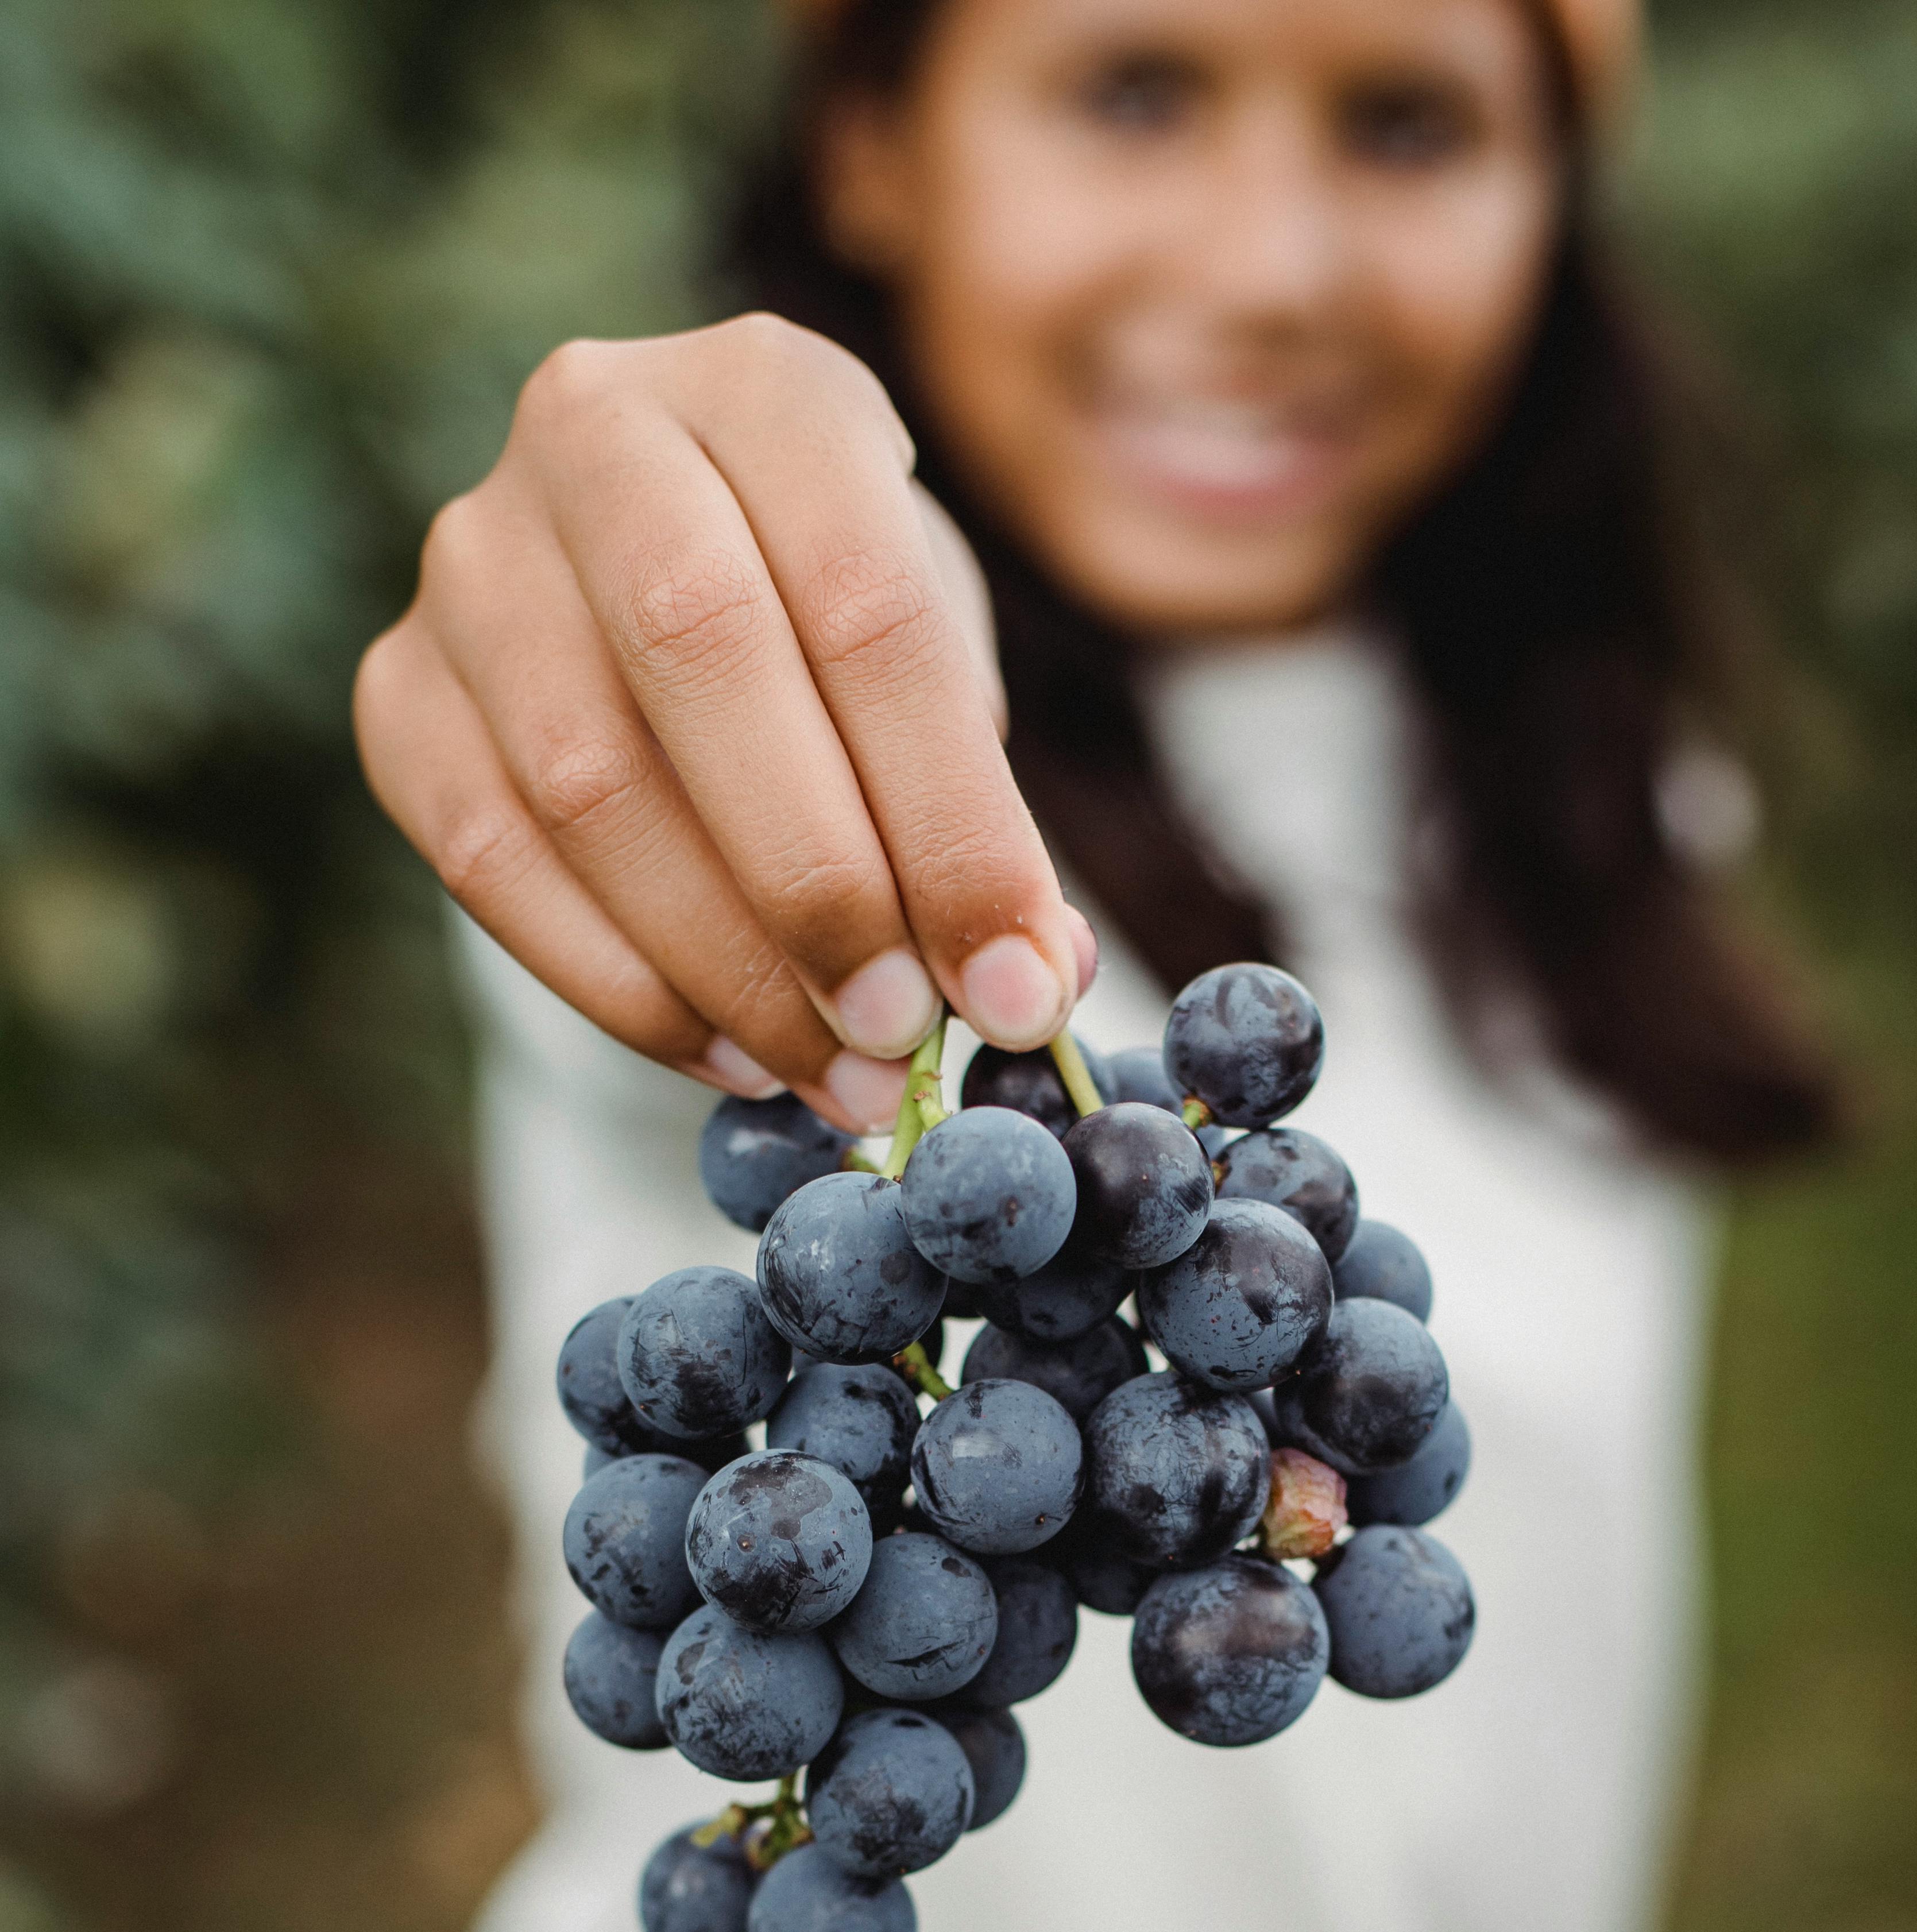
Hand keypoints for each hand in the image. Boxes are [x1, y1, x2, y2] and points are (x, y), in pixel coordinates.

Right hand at [353, 314, 1093, 1130]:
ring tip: (837, 1073)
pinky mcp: (397, 686)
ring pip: (587, 780)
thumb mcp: (938, 677)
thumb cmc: (836, 635)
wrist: (667, 585)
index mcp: (768, 388)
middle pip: (703, 658)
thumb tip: (1033, 986)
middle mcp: (594, 430)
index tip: (1014, 987)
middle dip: (821, 886)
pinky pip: (489, 861)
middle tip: (901, 1036)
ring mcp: (472, 557)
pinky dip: (622, 987)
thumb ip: (989, 822)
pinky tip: (731, 1052)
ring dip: (727, 964)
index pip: (866, 604)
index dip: (950, 820)